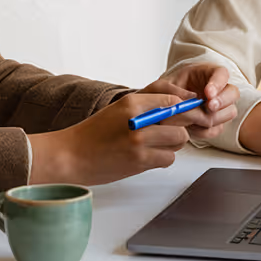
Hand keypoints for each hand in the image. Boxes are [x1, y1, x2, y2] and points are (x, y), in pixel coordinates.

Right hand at [28, 92, 191, 185]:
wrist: (72, 155)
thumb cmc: (96, 132)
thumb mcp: (119, 109)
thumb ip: (148, 104)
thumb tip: (180, 104)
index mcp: (131, 101)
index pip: (172, 99)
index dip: (185, 106)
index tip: (187, 112)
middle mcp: (137, 118)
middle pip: (180, 120)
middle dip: (181, 125)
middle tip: (172, 129)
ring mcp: (139, 141)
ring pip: (179, 140)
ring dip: (173, 143)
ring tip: (157, 143)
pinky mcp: (140, 161)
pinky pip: (169, 158)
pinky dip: (163, 158)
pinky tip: (150, 155)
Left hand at [143, 64, 238, 140]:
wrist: (162, 107)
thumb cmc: (164, 92)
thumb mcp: (161, 86)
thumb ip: (171, 90)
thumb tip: (189, 99)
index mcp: (207, 73)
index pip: (221, 73)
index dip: (218, 83)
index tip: (208, 93)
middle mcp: (218, 89)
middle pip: (233, 93)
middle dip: (222, 101)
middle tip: (208, 107)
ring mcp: (219, 107)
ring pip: (229, 112)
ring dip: (212, 117)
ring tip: (192, 118)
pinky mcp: (215, 123)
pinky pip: (217, 129)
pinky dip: (204, 130)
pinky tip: (191, 127)